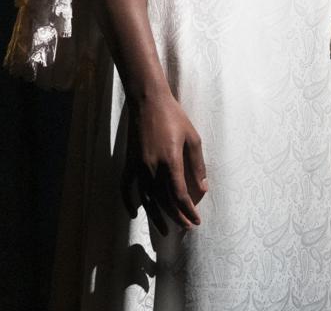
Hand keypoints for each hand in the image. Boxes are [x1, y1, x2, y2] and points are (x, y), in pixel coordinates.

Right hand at [120, 87, 208, 235]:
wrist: (148, 99)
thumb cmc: (173, 115)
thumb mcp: (192, 137)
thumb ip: (198, 164)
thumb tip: (203, 188)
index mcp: (171, 162)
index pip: (180, 195)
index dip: (189, 210)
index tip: (196, 220)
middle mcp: (153, 168)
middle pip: (165, 201)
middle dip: (177, 217)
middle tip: (186, 227)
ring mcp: (138, 166)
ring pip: (147, 199)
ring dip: (156, 216)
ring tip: (164, 230)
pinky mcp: (129, 162)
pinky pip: (127, 187)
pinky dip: (129, 202)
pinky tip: (135, 213)